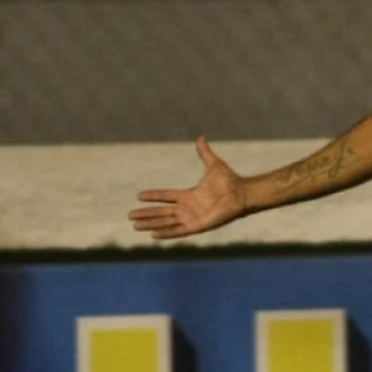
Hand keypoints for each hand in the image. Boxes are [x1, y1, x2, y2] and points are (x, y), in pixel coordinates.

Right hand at [129, 136, 245, 238]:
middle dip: (146, 214)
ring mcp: (192, 218)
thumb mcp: (213, 164)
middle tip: (129, 215)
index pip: (166, 196)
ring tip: (135, 225)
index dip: (153, 196)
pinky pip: (178, 231)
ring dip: (151, 224)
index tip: (138, 196)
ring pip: (166, 222)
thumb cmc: (229, 181)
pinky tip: (153, 234)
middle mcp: (188, 208)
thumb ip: (204, 152)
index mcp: (189, 195)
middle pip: (161, 212)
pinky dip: (166, 233)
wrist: (241, 193)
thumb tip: (200, 137)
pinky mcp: (197, 226)